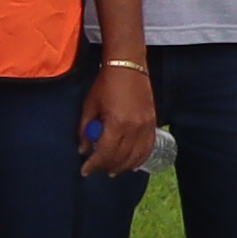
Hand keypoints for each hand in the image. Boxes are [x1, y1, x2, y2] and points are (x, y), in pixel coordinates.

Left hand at [78, 64, 159, 178]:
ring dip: (123, 166)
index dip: (94, 165)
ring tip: (112, 171)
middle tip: (97, 170)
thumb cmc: (105, 84)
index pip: (106, 153)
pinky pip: (148, 148)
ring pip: (136, 156)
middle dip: (107, 166)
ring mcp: (146, 126)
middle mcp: (134, 128)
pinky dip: (140, 159)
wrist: (128, 66)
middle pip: (121, 157)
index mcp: (116, 123)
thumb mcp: (90, 106)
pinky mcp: (153, 123)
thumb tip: (83, 150)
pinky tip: (133, 165)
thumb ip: (85, 130)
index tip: (85, 171)